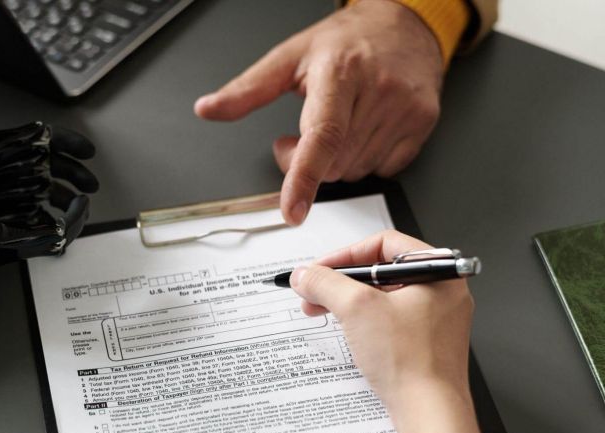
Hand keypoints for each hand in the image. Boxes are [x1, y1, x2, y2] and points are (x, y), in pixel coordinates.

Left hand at [0, 121, 97, 274]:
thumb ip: (8, 144)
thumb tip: (42, 133)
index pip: (35, 140)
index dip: (65, 142)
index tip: (87, 152)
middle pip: (44, 168)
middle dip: (72, 174)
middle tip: (90, 184)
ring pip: (42, 194)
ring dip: (64, 199)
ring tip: (77, 208)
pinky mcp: (1, 232)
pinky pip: (36, 223)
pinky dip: (54, 224)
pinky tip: (61, 226)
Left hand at [195, 0, 442, 224]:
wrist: (406, 24)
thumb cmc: (347, 40)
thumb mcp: (291, 57)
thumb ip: (247, 89)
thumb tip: (208, 109)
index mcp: (341, 73)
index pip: (322, 136)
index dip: (304, 178)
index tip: (292, 210)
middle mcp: (378, 90)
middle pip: (333, 163)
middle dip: (307, 162)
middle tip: (297, 135)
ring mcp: (405, 109)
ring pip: (355, 171)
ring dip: (334, 163)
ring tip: (333, 127)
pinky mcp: (422, 124)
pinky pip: (383, 169)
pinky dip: (363, 161)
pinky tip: (360, 132)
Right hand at [289, 230, 473, 432]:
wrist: (430, 413)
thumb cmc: (411, 363)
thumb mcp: (357, 309)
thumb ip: (325, 283)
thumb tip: (305, 274)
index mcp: (439, 271)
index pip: (384, 243)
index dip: (346, 254)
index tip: (320, 268)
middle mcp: (442, 291)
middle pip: (381, 271)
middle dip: (341, 281)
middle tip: (315, 290)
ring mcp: (435, 319)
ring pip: (383, 296)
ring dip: (347, 301)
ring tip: (320, 310)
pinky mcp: (425, 342)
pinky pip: (389, 319)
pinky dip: (363, 320)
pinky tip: (344, 330)